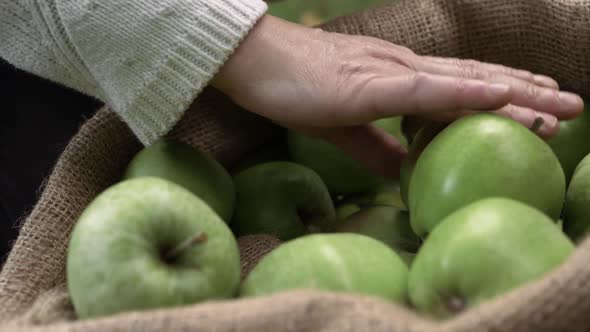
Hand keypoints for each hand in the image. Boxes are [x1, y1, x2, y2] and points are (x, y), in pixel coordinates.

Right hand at [212, 15, 583, 177]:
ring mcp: (390, 72)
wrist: (256, 63)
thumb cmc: (294, 88)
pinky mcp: (371, 85)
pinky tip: (504, 94)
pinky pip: (428, 90)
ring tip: (559, 104)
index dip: (500, 95)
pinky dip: (468, 92)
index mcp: (396, 77)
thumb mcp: (343, 126)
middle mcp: (404, 67)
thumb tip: (402, 171)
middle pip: (475, 80)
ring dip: (514, 94)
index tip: (538, 107)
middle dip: (527, 93)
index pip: (459, 85)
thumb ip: (376, 147)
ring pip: (464, 83)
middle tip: (572, 104)